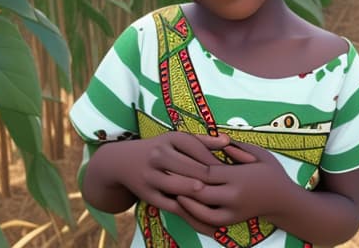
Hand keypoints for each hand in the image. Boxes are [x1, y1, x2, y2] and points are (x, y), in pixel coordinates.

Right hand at [98, 131, 239, 231]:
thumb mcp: (176, 139)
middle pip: (191, 168)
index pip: (198, 149)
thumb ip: (202, 141)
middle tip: (233, 189)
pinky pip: (172, 206)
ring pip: (180, 188)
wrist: (121, 162)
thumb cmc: (158, 149)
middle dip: (212, 180)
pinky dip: (189, 213)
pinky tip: (205, 219)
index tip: (237, 169)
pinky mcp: (148, 194)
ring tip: (220, 203)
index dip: (217, 160)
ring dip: (200, 196)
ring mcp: (152, 175)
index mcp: (171, 139)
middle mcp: (160, 155)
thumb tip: (228, 141)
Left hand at [177, 141, 290, 226]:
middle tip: (165, 173)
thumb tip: (217, 140)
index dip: (190, 166)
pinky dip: (193, 215)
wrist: (284, 200)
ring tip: (169, 190)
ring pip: (201, 210)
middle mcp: (233, 196)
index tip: (175, 159)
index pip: (208, 172)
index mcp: (238, 177)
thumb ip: (236, 147)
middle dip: (182, 183)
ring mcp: (231, 212)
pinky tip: (184, 205)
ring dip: (184, 201)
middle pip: (201, 191)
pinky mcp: (230, 221)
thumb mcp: (257, 153)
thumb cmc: (271, 171)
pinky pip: (207, 221)